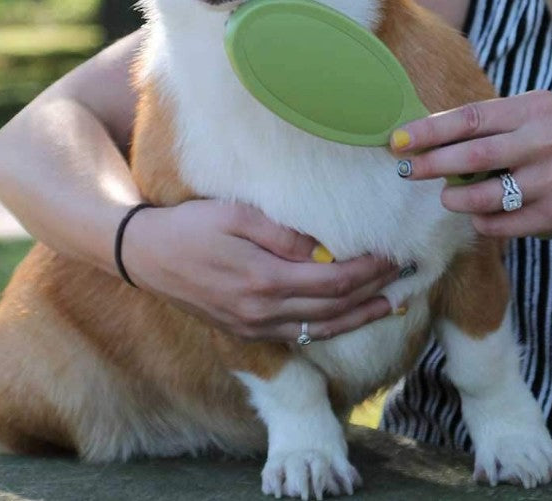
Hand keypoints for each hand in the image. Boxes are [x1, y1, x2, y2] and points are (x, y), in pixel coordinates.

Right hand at [121, 199, 401, 341]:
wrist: (145, 255)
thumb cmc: (190, 226)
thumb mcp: (235, 217)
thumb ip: (283, 235)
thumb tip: (325, 248)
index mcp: (263, 281)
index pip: (333, 281)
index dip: (369, 271)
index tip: (394, 254)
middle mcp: (262, 312)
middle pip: (334, 308)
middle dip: (375, 292)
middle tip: (406, 275)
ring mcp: (253, 327)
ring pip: (321, 328)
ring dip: (360, 316)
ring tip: (393, 304)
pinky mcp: (245, 331)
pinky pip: (299, 334)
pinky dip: (331, 327)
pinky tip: (347, 317)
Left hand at [391, 90, 551, 238]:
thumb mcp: (542, 111)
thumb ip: (496, 120)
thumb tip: (433, 132)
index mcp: (535, 110)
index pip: (469, 118)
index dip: (428, 131)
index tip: (398, 139)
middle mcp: (544, 143)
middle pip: (470, 157)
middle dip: (429, 165)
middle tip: (405, 170)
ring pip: (482, 197)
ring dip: (454, 198)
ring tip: (447, 195)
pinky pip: (502, 225)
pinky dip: (482, 221)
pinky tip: (480, 213)